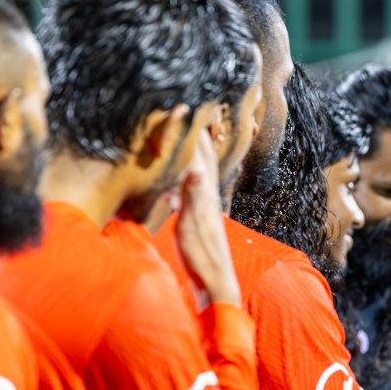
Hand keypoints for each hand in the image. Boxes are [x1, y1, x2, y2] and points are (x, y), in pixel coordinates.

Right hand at [175, 129, 241, 308]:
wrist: (215, 282)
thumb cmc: (202, 256)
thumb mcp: (193, 226)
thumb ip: (193, 196)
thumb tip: (198, 169)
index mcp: (205, 193)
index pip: (199, 154)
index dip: (193, 131)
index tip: (186, 107)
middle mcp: (208, 196)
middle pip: (202, 158)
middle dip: (195, 135)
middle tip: (188, 112)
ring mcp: (205, 206)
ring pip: (198, 171)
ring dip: (192, 153)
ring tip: (185, 137)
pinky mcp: (200, 217)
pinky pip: (191, 188)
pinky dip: (184, 177)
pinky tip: (175, 181)